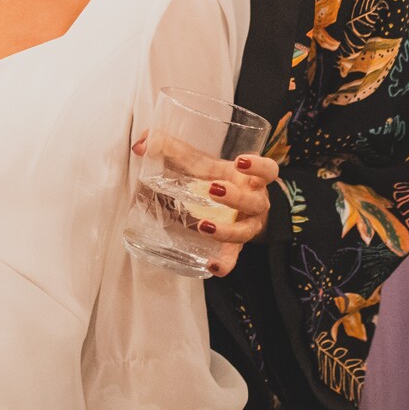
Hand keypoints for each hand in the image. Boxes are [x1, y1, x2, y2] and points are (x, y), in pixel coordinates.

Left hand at [131, 136, 281, 277]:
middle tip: (213, 189)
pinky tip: (211, 265)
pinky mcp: (236, 247)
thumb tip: (141, 145)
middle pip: (256, 202)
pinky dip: (224, 264)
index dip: (259, 166)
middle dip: (236, 197)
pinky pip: (233, 258)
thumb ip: (171, 148)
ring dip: (226, 230)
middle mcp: (255, 203)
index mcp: (249, 179)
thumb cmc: (216, 179)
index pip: (268, 170)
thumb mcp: (200, 163)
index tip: (240, 162)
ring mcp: (247, 227)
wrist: (232, 208)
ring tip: (203, 226)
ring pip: (245, 232)